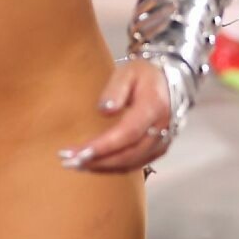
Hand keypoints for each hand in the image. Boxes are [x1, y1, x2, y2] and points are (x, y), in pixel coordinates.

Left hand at [60, 59, 174, 174]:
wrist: (169, 83)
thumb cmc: (145, 75)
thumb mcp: (129, 72)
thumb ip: (116, 89)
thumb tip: (105, 109)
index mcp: (154, 107)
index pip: (128, 132)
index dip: (104, 145)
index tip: (80, 151)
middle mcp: (161, 129)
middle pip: (128, 154)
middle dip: (98, 160)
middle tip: (69, 161)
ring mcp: (162, 142)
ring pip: (131, 163)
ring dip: (102, 166)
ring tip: (75, 164)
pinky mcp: (158, 150)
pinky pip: (135, 164)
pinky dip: (113, 167)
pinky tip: (94, 164)